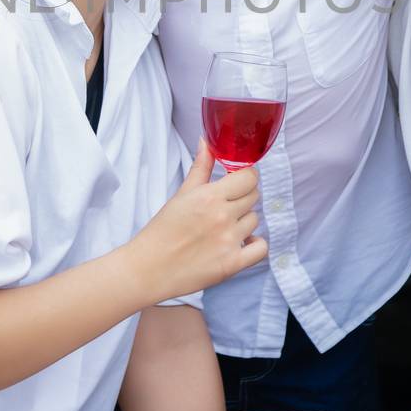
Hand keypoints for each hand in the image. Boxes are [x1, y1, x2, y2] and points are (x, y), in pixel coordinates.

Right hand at [124, 140, 267, 302]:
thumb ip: (200, 167)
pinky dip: (255, 245)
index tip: (238, 181)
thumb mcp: (182, 194)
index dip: (246, 176)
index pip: (249, 176)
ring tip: (224, 227)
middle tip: (226, 205)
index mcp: (209, 196)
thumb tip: (207, 142)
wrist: (149, 267)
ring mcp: (229, 241)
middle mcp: (222, 216)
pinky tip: (242, 243)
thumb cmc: (162, 230)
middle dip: (243, 197)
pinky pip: (261, 248)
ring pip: (255, 220)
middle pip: (254, 196)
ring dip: (244, 221)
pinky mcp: (232, 264)